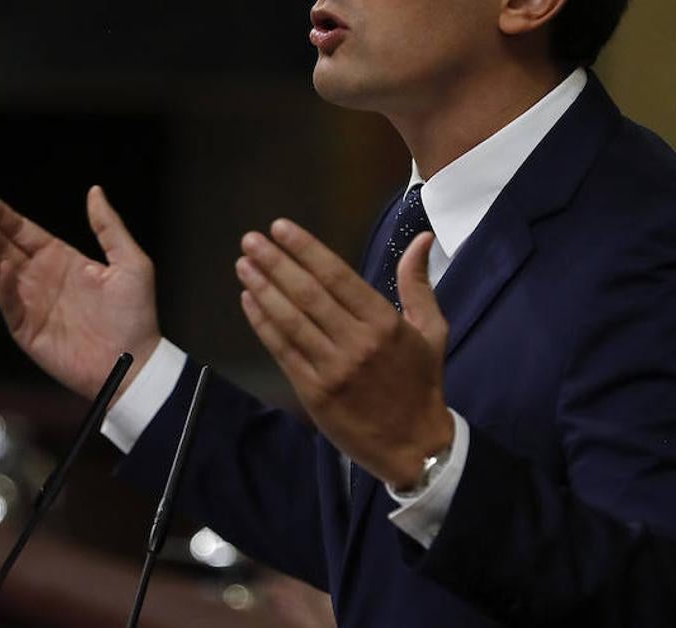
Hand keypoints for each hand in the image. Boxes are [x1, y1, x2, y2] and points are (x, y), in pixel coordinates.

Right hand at [0, 186, 159, 399]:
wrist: (134, 361)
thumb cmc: (136, 314)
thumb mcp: (130, 262)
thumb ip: (108, 226)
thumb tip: (95, 191)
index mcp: (63, 260)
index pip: (25, 233)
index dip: (5, 217)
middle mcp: (43, 279)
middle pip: (6, 249)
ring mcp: (32, 305)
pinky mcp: (27, 330)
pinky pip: (9, 304)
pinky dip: (3, 286)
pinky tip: (3, 267)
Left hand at [235, 219, 453, 487]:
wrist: (414, 446)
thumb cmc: (421, 382)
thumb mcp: (432, 330)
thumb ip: (418, 283)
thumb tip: (420, 237)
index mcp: (385, 323)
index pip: (337, 276)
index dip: (306, 250)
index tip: (280, 228)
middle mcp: (357, 342)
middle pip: (308, 294)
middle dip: (275, 262)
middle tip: (250, 240)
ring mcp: (332, 369)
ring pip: (290, 321)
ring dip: (263, 289)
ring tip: (243, 265)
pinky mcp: (314, 393)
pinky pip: (282, 351)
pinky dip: (262, 324)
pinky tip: (249, 301)